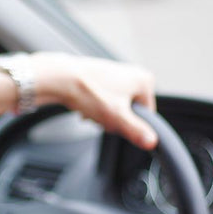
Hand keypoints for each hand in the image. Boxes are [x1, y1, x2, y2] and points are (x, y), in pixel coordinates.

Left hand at [29, 53, 157, 149]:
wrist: (60, 78)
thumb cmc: (89, 92)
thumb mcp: (116, 117)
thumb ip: (136, 130)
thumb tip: (152, 142)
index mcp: (144, 80)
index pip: (147, 115)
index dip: (129, 123)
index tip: (115, 121)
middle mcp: (133, 72)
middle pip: (129, 110)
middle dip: (114, 117)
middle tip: (100, 115)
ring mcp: (116, 72)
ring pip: (114, 105)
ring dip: (102, 112)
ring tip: (89, 110)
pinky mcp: (101, 74)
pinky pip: (103, 97)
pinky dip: (94, 104)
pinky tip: (83, 105)